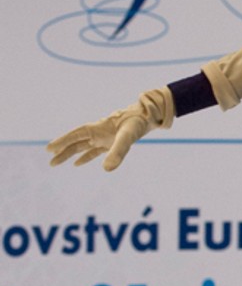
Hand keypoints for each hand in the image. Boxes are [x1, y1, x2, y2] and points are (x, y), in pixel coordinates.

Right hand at [47, 87, 172, 171]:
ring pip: (82, 147)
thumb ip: (118, 152)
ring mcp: (104, 138)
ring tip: (56, 163)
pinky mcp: (111, 143)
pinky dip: (85, 157)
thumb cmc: (137, 122)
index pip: (76, 135)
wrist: (149, 116)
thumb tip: (107, 169)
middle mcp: (98, 132)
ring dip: (70, 155)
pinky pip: (94, 151)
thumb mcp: (128, 137)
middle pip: (76, 143)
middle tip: (50, 161)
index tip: (50, 149)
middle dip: (63, 151)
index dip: (62, 141)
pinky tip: (76, 164)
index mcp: (97, 128)